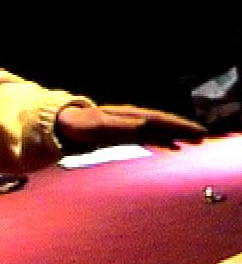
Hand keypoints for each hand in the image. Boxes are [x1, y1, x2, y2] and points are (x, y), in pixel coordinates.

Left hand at [56, 104, 207, 149]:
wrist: (62, 125)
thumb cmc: (80, 126)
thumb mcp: (100, 127)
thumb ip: (122, 127)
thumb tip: (147, 124)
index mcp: (128, 116)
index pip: (159, 120)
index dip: (178, 126)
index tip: (195, 132)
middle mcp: (130, 118)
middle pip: (161, 123)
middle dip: (181, 129)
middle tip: (202, 138)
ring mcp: (126, 125)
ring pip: (156, 129)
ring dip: (174, 135)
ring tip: (192, 142)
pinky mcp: (121, 133)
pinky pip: (147, 135)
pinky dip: (161, 140)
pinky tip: (171, 146)